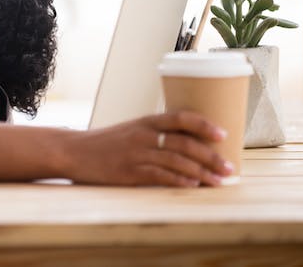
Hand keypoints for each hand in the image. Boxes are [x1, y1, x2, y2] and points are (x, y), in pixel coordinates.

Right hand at [62, 111, 232, 186]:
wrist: (73, 151)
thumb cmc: (104, 143)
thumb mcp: (130, 130)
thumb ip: (155, 133)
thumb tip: (188, 144)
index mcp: (145, 121)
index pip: (181, 117)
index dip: (204, 125)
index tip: (224, 135)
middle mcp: (143, 135)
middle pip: (185, 142)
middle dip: (211, 156)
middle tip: (229, 167)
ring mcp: (136, 154)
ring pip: (177, 161)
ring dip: (202, 172)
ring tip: (218, 182)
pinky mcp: (129, 172)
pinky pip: (160, 176)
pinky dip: (179, 181)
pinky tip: (193, 186)